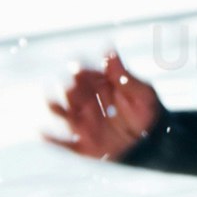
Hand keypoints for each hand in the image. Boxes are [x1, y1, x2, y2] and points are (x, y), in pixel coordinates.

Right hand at [45, 54, 161, 160]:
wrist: (155, 141)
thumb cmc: (147, 112)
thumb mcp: (141, 92)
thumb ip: (123, 76)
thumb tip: (109, 51)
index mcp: (98, 86)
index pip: (84, 75)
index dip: (80, 72)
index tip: (79, 71)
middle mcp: (86, 103)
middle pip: (71, 92)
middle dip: (70, 90)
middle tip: (73, 89)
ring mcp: (82, 123)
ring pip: (62, 114)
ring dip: (55, 108)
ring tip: (52, 104)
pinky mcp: (82, 145)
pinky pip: (63, 143)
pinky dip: (51, 138)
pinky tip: (41, 133)